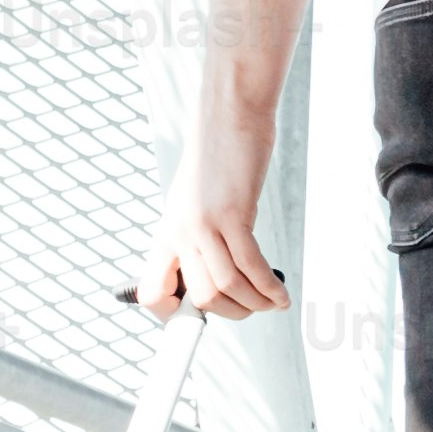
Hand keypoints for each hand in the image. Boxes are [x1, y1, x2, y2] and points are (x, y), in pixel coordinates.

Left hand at [131, 110, 290, 318]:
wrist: (230, 115)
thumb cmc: (220, 157)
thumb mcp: (197, 202)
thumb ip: (200, 237)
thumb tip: (218, 275)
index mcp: (167, 233)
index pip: (151, 293)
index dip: (174, 315)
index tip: (206, 316)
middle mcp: (179, 233)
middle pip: (199, 299)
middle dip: (232, 313)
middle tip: (254, 307)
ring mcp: (203, 224)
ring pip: (225, 288)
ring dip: (255, 304)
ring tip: (274, 302)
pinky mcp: (233, 214)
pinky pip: (251, 266)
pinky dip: (269, 288)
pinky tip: (281, 294)